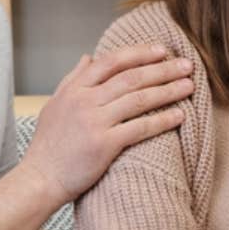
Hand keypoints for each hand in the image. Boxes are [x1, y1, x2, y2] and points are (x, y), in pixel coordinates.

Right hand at [22, 44, 193, 204]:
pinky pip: (139, 128)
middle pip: (130, 77)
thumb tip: (87, 57)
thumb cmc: (48, 146)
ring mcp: (94, 122)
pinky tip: (179, 116)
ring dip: (168, 90)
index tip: (162, 50)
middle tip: (186, 65)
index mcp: (74, 89)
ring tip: (189, 85)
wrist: (39, 179)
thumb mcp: (54, 104)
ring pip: (138, 99)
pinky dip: (162, 120)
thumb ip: (72, 79)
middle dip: (162, 69)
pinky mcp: (104, 145)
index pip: (111, 61)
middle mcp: (84, 101)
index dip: (139, 53)